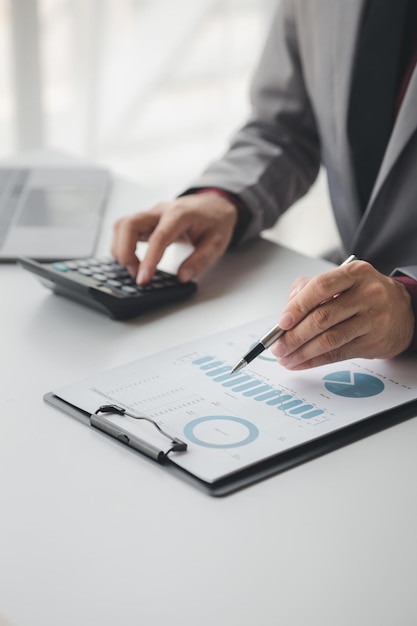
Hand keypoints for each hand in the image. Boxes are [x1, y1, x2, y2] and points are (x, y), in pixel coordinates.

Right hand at [111, 192, 237, 283]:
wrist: (214, 204)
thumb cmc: (216, 221)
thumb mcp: (217, 243)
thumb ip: (200, 260)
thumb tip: (182, 277)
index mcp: (180, 215)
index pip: (158, 237)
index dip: (148, 259)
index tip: (143, 279)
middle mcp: (160, 211)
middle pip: (128, 225)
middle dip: (125, 252)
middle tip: (136, 274)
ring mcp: (150, 215)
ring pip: (121, 226)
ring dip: (120, 249)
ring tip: (135, 269)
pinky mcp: (145, 221)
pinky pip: (124, 229)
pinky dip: (122, 245)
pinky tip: (132, 260)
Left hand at [270, 260, 414, 368]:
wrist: (403, 311)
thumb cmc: (364, 295)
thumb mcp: (341, 282)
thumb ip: (309, 289)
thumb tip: (286, 313)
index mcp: (354, 273)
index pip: (319, 287)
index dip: (297, 306)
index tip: (281, 322)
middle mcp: (367, 294)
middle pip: (322, 317)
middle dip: (294, 335)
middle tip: (278, 346)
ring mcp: (373, 319)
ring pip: (329, 339)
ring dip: (302, 352)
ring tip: (286, 357)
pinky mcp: (374, 342)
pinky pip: (338, 354)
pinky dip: (315, 361)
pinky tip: (301, 363)